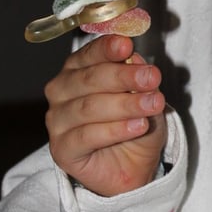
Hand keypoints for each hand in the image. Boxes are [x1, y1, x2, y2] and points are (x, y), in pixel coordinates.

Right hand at [45, 35, 166, 196]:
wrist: (134, 167)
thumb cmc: (135, 124)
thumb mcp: (147, 97)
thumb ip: (139, 79)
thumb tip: (135, 59)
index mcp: (78, 69)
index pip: (90, 53)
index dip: (108, 48)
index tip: (127, 44)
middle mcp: (62, 90)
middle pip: (90, 79)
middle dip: (124, 76)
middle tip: (152, 77)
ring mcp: (58, 120)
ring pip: (90, 107)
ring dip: (126, 104)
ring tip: (153, 104)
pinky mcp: (62, 149)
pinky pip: (87, 136)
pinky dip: (116, 129)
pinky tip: (138, 126)